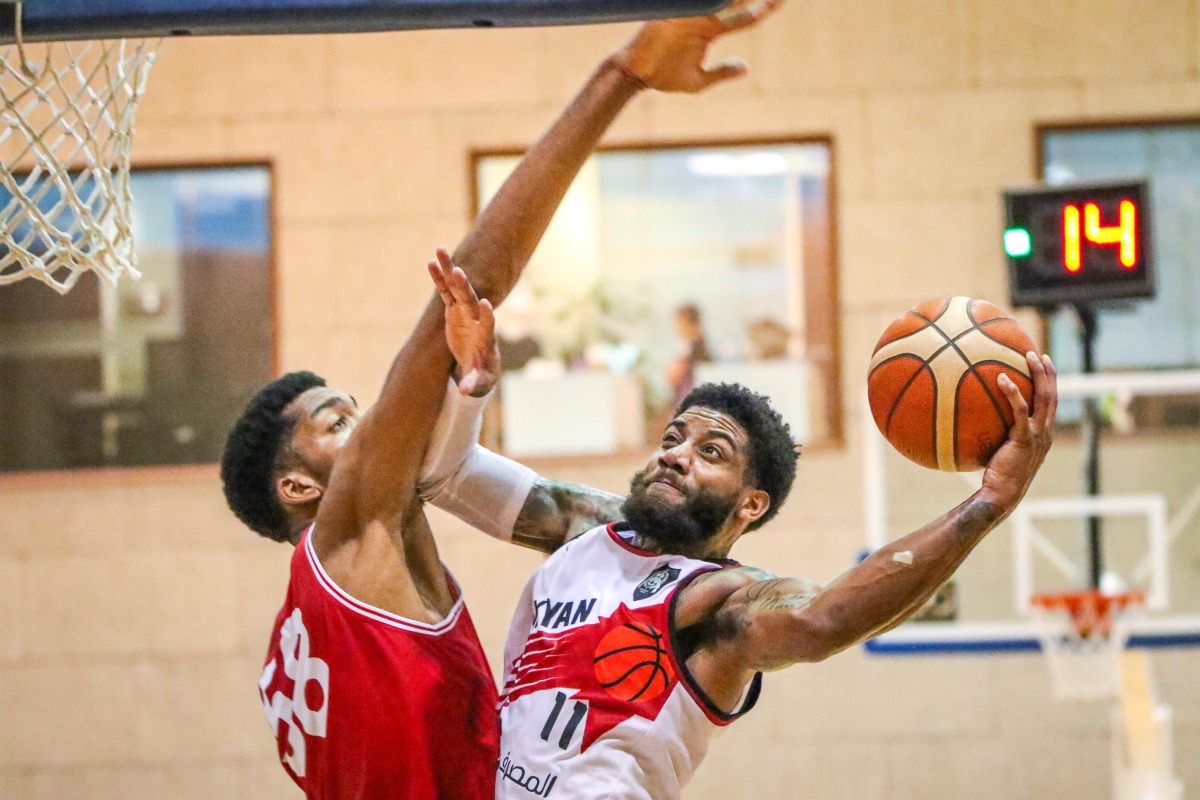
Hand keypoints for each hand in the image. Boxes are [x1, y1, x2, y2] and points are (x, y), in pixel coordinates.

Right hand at [427, 248, 500, 396]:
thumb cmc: (481, 375)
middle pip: (471, 300)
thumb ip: (472, 383)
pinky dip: (439, 278)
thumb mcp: (479, 382)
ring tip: (440, 250)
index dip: (487, 315)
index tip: (485, 304)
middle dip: (465, 287)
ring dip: (450, 270)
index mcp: (485, 337)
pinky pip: (446, 292)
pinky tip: (431, 262)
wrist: (479, 364)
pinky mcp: (454, 310)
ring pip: (457, 288)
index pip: (488, 325)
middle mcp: (477, 319)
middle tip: (459, 272)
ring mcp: (465, 312)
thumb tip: (465, 391)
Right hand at [614, 0, 782, 92]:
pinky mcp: (673, 11)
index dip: (764, 8)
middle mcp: (703, 16)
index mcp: (711, 29)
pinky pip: (692, 2)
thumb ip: (721, 72)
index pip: (744, 16)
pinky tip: (723, 0)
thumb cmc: (663, 77)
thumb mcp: (698, 81)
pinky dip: (703, 0)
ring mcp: (688, 12)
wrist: (634, 75)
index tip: (783, 1)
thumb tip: (747, 68)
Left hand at [979, 352, 1056, 508]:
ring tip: (1028, 356)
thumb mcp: (1000, 452)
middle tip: (1038, 353)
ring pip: (1044, 398)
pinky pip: (1020, 411)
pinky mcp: (1024, 439)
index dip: (1050, 384)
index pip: (1050, 404)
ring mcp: (1037, 436)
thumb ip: (997, 435)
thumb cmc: (996, 477)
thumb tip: (975, 420)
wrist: (1001, 495)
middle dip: (1047, 372)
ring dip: (1038, 374)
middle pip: (1052, 395)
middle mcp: (1045, 433)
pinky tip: (1001, 378)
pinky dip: (1013, 392)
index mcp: (1042, 435)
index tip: (1043, 365)